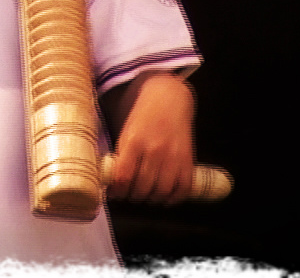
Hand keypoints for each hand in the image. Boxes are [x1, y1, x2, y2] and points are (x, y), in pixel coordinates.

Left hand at [106, 72, 195, 204]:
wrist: (169, 100)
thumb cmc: (143, 117)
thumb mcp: (126, 132)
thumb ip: (121, 156)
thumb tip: (112, 182)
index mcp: (135, 142)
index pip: (124, 177)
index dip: (118, 191)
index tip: (114, 193)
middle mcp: (155, 150)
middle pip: (143, 188)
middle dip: (133, 196)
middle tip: (129, 195)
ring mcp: (173, 156)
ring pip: (162, 191)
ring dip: (152, 199)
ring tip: (145, 196)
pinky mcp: (188, 160)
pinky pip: (183, 188)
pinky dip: (173, 198)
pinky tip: (165, 196)